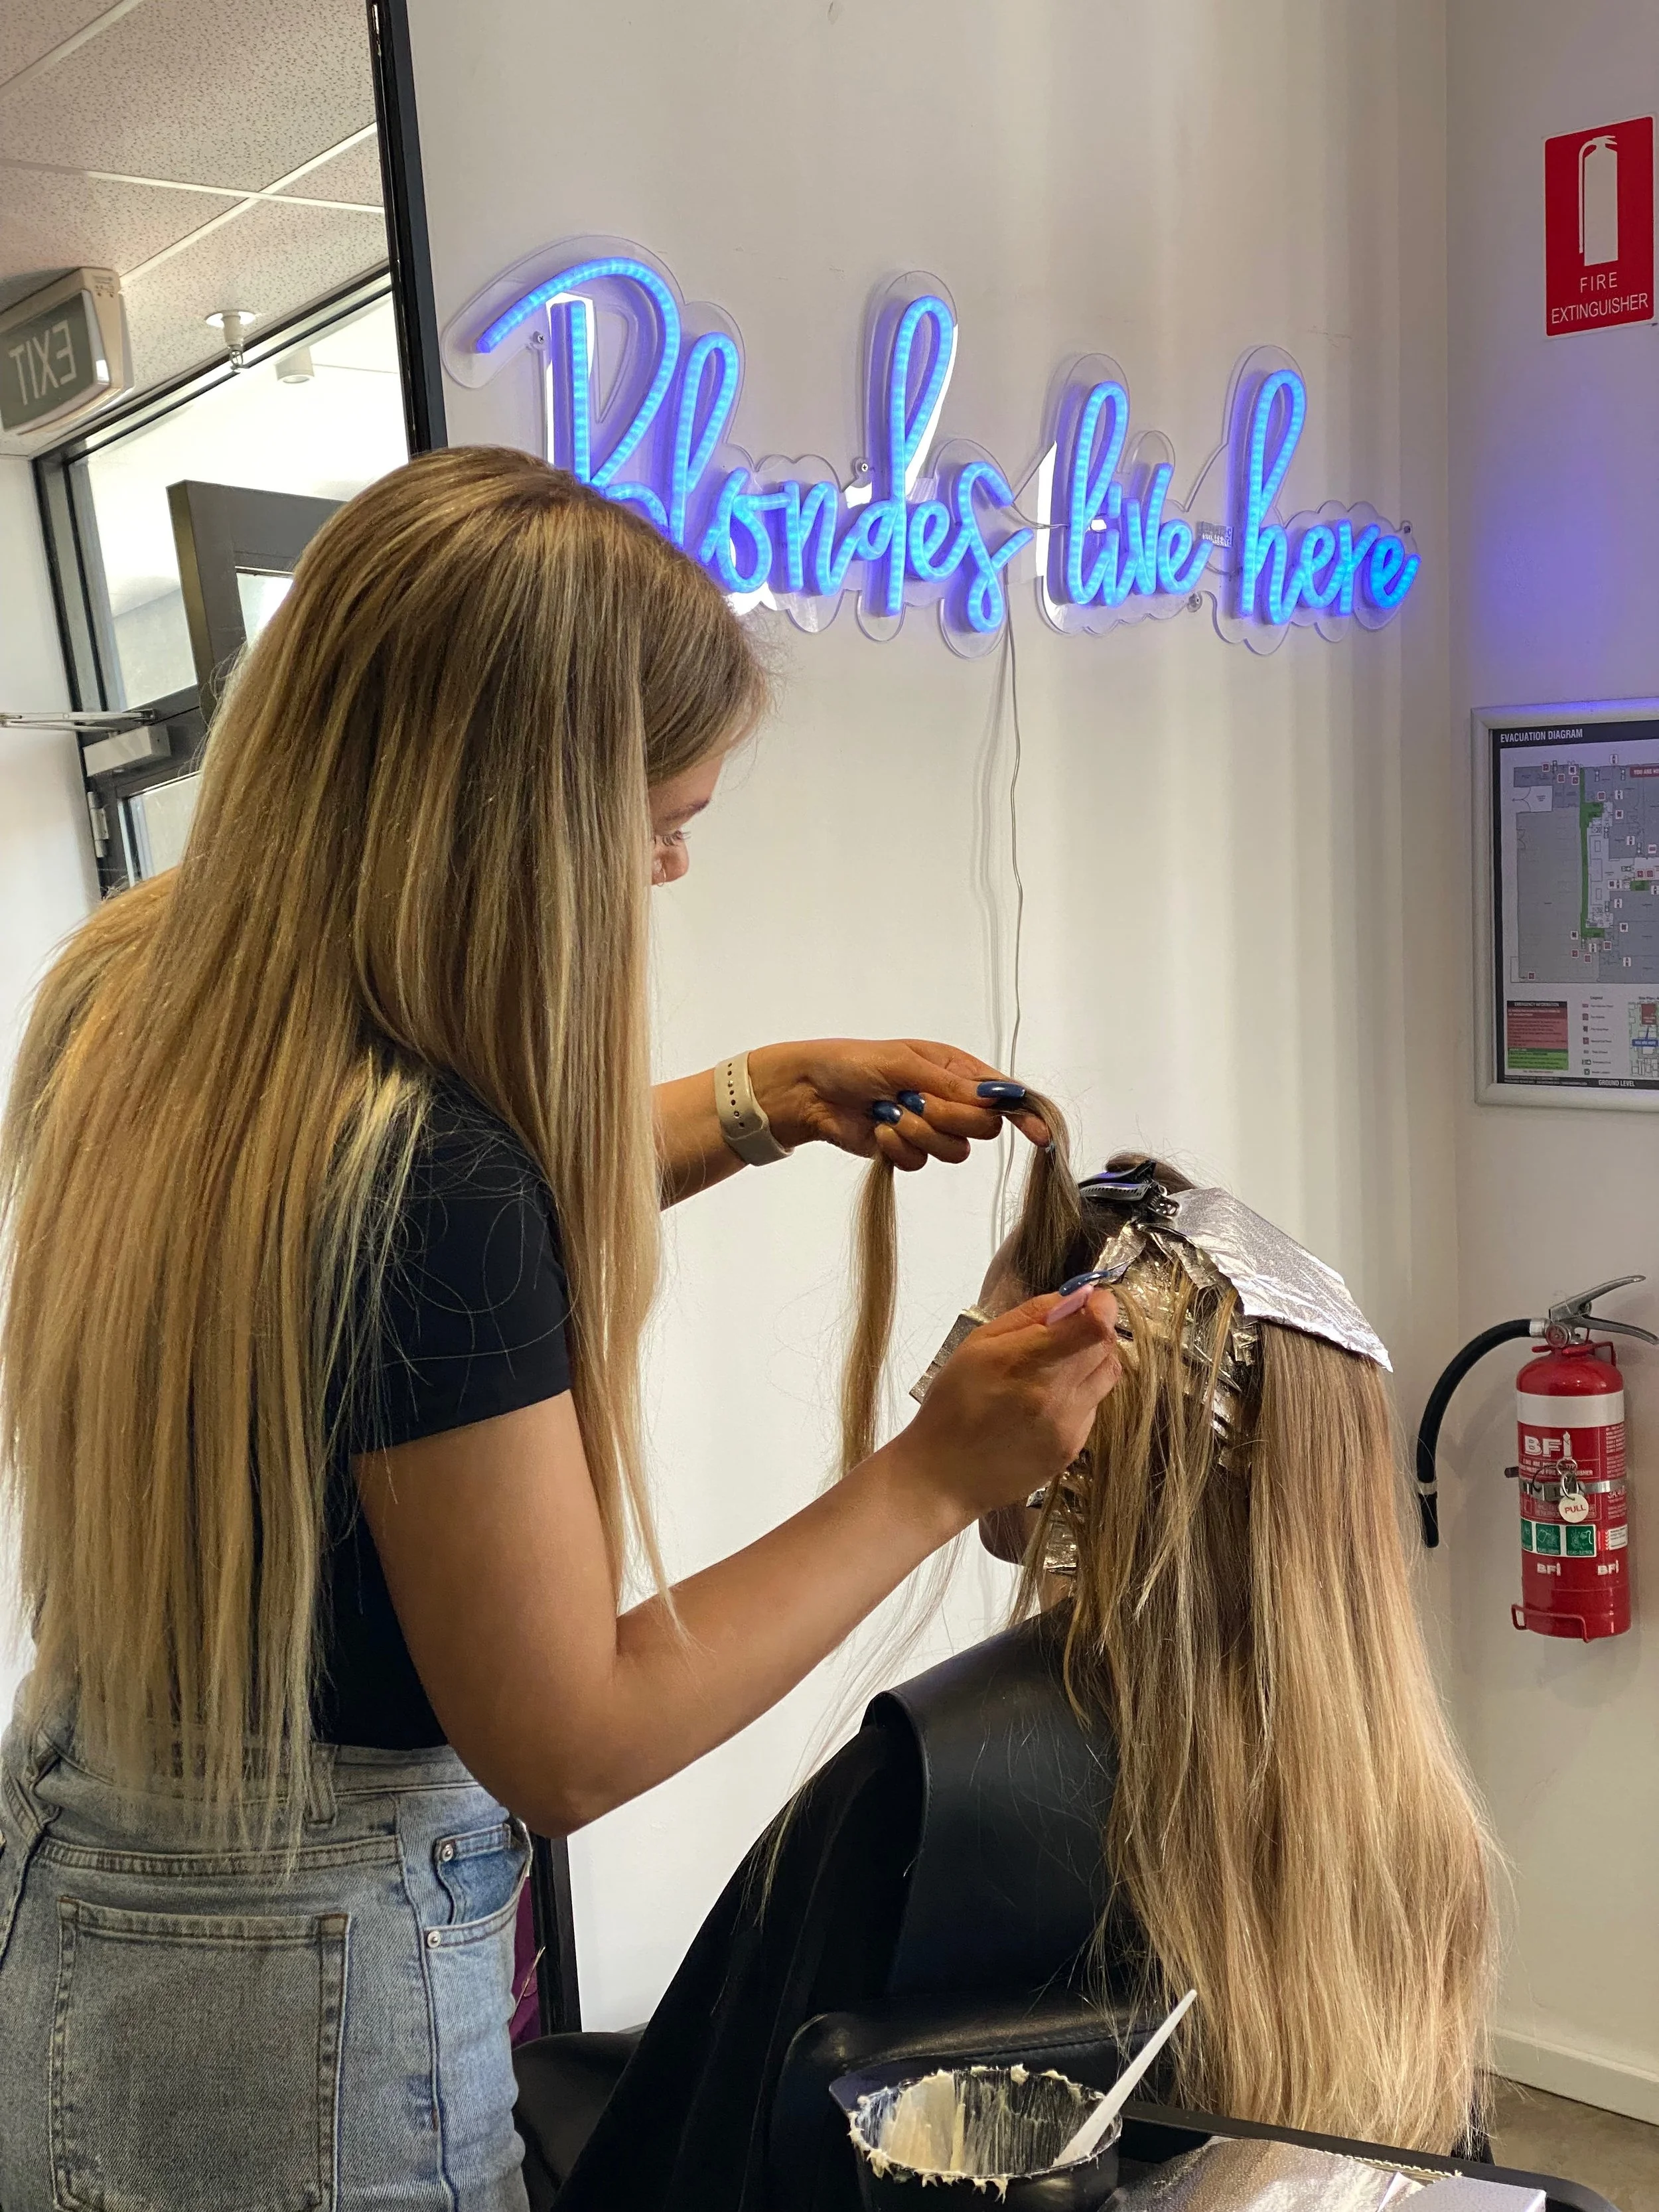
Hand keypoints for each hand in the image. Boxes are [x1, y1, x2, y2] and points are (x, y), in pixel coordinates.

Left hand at [745, 1037, 1048, 1168]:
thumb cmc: (854, 1063)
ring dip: (920, 1133)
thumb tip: (994, 1095)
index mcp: (956, 1069)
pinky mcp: (909, 1150)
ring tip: (890, 1113)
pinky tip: (879, 1128)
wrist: (813, 1092)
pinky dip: (899, 1147)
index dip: (1024, 1113)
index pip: (1003, 1094)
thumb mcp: (905, 1064)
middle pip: (983, 1127)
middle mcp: (950, 1100)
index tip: (1039, 1133)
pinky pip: (921, 1161)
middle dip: (951, 1119)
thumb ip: (951, 1084)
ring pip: (954, 1150)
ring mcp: (931, 1128)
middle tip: (917, 1102)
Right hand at [885, 1287, 1121, 1527]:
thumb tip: (1075, 1296)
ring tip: (1051, 1371)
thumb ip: (1030, 1315)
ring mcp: (1068, 1428)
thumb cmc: (951, 1405)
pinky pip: (1092, 1408)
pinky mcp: (1072, 1450)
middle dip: (1093, 1331)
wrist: (942, 1475)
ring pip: (1105, 1378)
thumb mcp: (978, 1344)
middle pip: (1107, 1348)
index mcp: (1028, 1364)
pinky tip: (1043, 1405)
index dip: (1100, 1306)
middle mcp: (1057, 1397)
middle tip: (1064, 1333)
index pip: (1095, 1326)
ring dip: (1088, 1364)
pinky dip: (1078, 1396)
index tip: (1090, 1301)